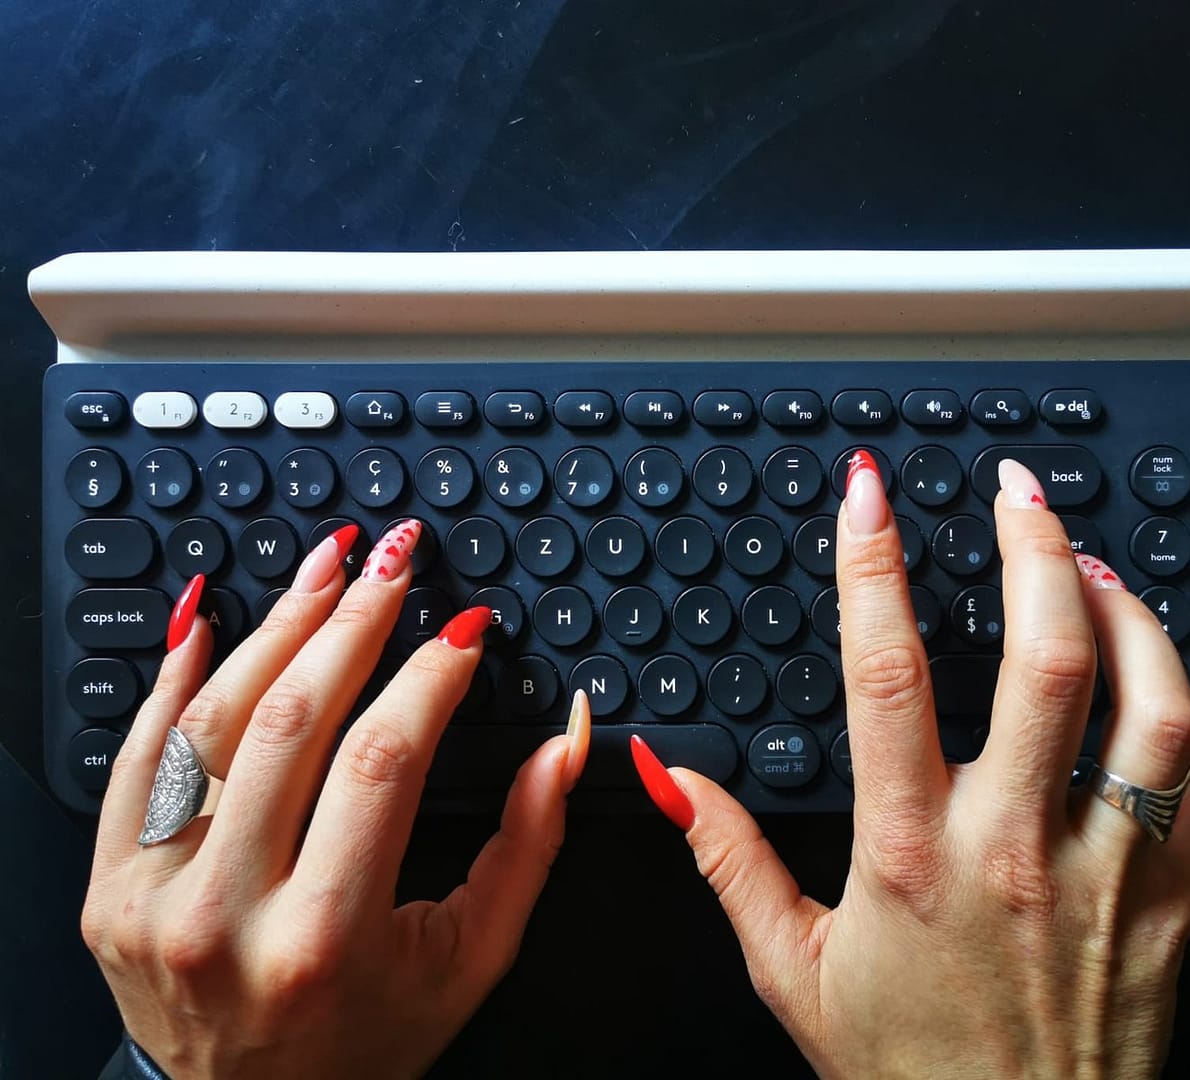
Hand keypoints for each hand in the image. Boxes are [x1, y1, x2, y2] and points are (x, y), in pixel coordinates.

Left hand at [82, 520, 589, 1077]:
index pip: (384, 761)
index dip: (431, 675)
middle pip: (292, 721)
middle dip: (355, 619)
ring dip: (274, 626)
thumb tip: (567, 740)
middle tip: (395, 557)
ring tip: (325, 565)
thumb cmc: (370, 1037)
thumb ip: (528, 847)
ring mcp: (153, 899)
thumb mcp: (471, 960)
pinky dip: (173, 680)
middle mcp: (226, 916)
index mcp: (327, 937)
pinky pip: (136, 761)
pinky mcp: (110, 888)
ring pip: (211, 725)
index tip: (463, 627)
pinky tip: (211, 618)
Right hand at [630, 457, 1189, 1078]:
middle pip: (1045, 662)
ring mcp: (1107, 874)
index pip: (887, 672)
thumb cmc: (904, 1071)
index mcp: (911, 851)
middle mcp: (1015, 847)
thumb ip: (728, 861)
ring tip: (1098, 571)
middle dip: (1035, 549)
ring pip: (1151, 712)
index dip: (873, 564)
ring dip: (1134, 618)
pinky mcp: (1174, 907)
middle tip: (1018, 492)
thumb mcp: (789, 971)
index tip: (869, 492)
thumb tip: (669, 775)